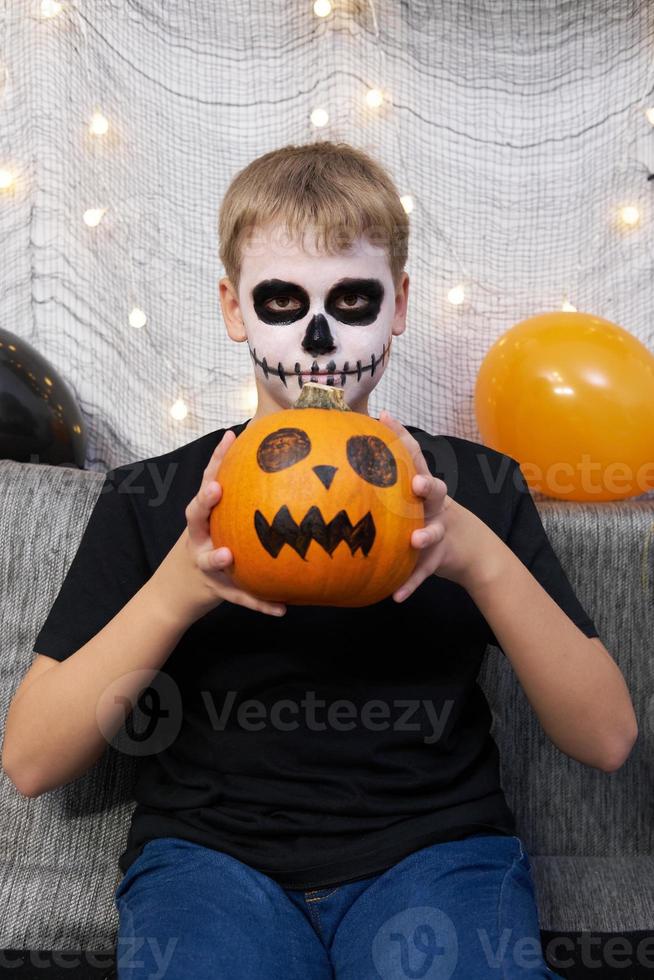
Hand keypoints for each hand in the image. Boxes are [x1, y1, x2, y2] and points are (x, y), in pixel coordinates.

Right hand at [152, 429, 287, 622]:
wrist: (174, 593)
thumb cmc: (205, 545)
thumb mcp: (212, 522)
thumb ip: (236, 499)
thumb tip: (275, 462)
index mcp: (202, 519)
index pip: (208, 482)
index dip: (217, 458)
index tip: (230, 436)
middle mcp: (198, 539)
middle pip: (195, 517)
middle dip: (203, 502)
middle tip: (215, 489)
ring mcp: (204, 565)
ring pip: (209, 560)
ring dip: (217, 557)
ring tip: (229, 555)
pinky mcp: (217, 591)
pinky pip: (239, 597)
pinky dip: (260, 603)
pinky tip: (282, 609)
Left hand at [378, 410, 502, 600]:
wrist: (468, 549)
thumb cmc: (426, 515)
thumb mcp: (414, 496)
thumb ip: (388, 478)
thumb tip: (344, 454)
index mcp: (424, 488)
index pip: (413, 457)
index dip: (401, 436)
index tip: (385, 418)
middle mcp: (434, 506)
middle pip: (434, 490)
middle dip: (426, 485)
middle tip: (415, 483)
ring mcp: (439, 532)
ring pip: (434, 532)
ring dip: (425, 536)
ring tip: (414, 540)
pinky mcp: (438, 559)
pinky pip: (423, 573)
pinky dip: (410, 584)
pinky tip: (396, 596)